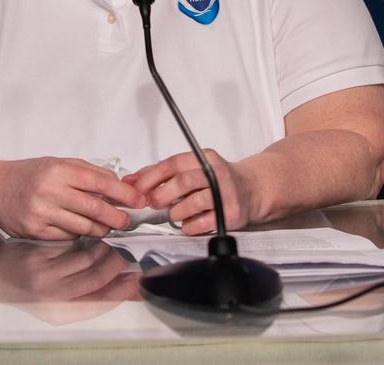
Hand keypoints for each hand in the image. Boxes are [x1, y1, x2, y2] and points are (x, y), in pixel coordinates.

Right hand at [0, 157, 145, 239]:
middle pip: (95, 208)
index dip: (123, 193)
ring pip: (84, 226)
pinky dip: (78, 234)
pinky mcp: (36, 231)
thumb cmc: (30, 175)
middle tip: (127, 220)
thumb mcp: (58, 164)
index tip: (138, 200)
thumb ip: (88, 172)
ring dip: (101, 228)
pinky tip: (78, 227)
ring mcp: (42, 213)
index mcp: (58, 170)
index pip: (99, 182)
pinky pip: (68, 237)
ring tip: (106, 225)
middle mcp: (49, 191)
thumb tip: (119, 184)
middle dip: (117, 216)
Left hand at [126, 149, 257, 234]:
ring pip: (191, 204)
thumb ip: (163, 173)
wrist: (252, 190)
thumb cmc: (217, 180)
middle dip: (162, 195)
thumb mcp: (192, 168)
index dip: (150, 177)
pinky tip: (188, 222)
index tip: (137, 188)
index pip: (172, 164)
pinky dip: (189, 226)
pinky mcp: (230, 214)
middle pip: (182, 182)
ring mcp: (225, 194)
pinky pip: (201, 224)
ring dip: (175, 212)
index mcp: (204, 159)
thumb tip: (131, 179)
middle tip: (154, 203)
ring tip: (174, 213)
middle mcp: (216, 174)